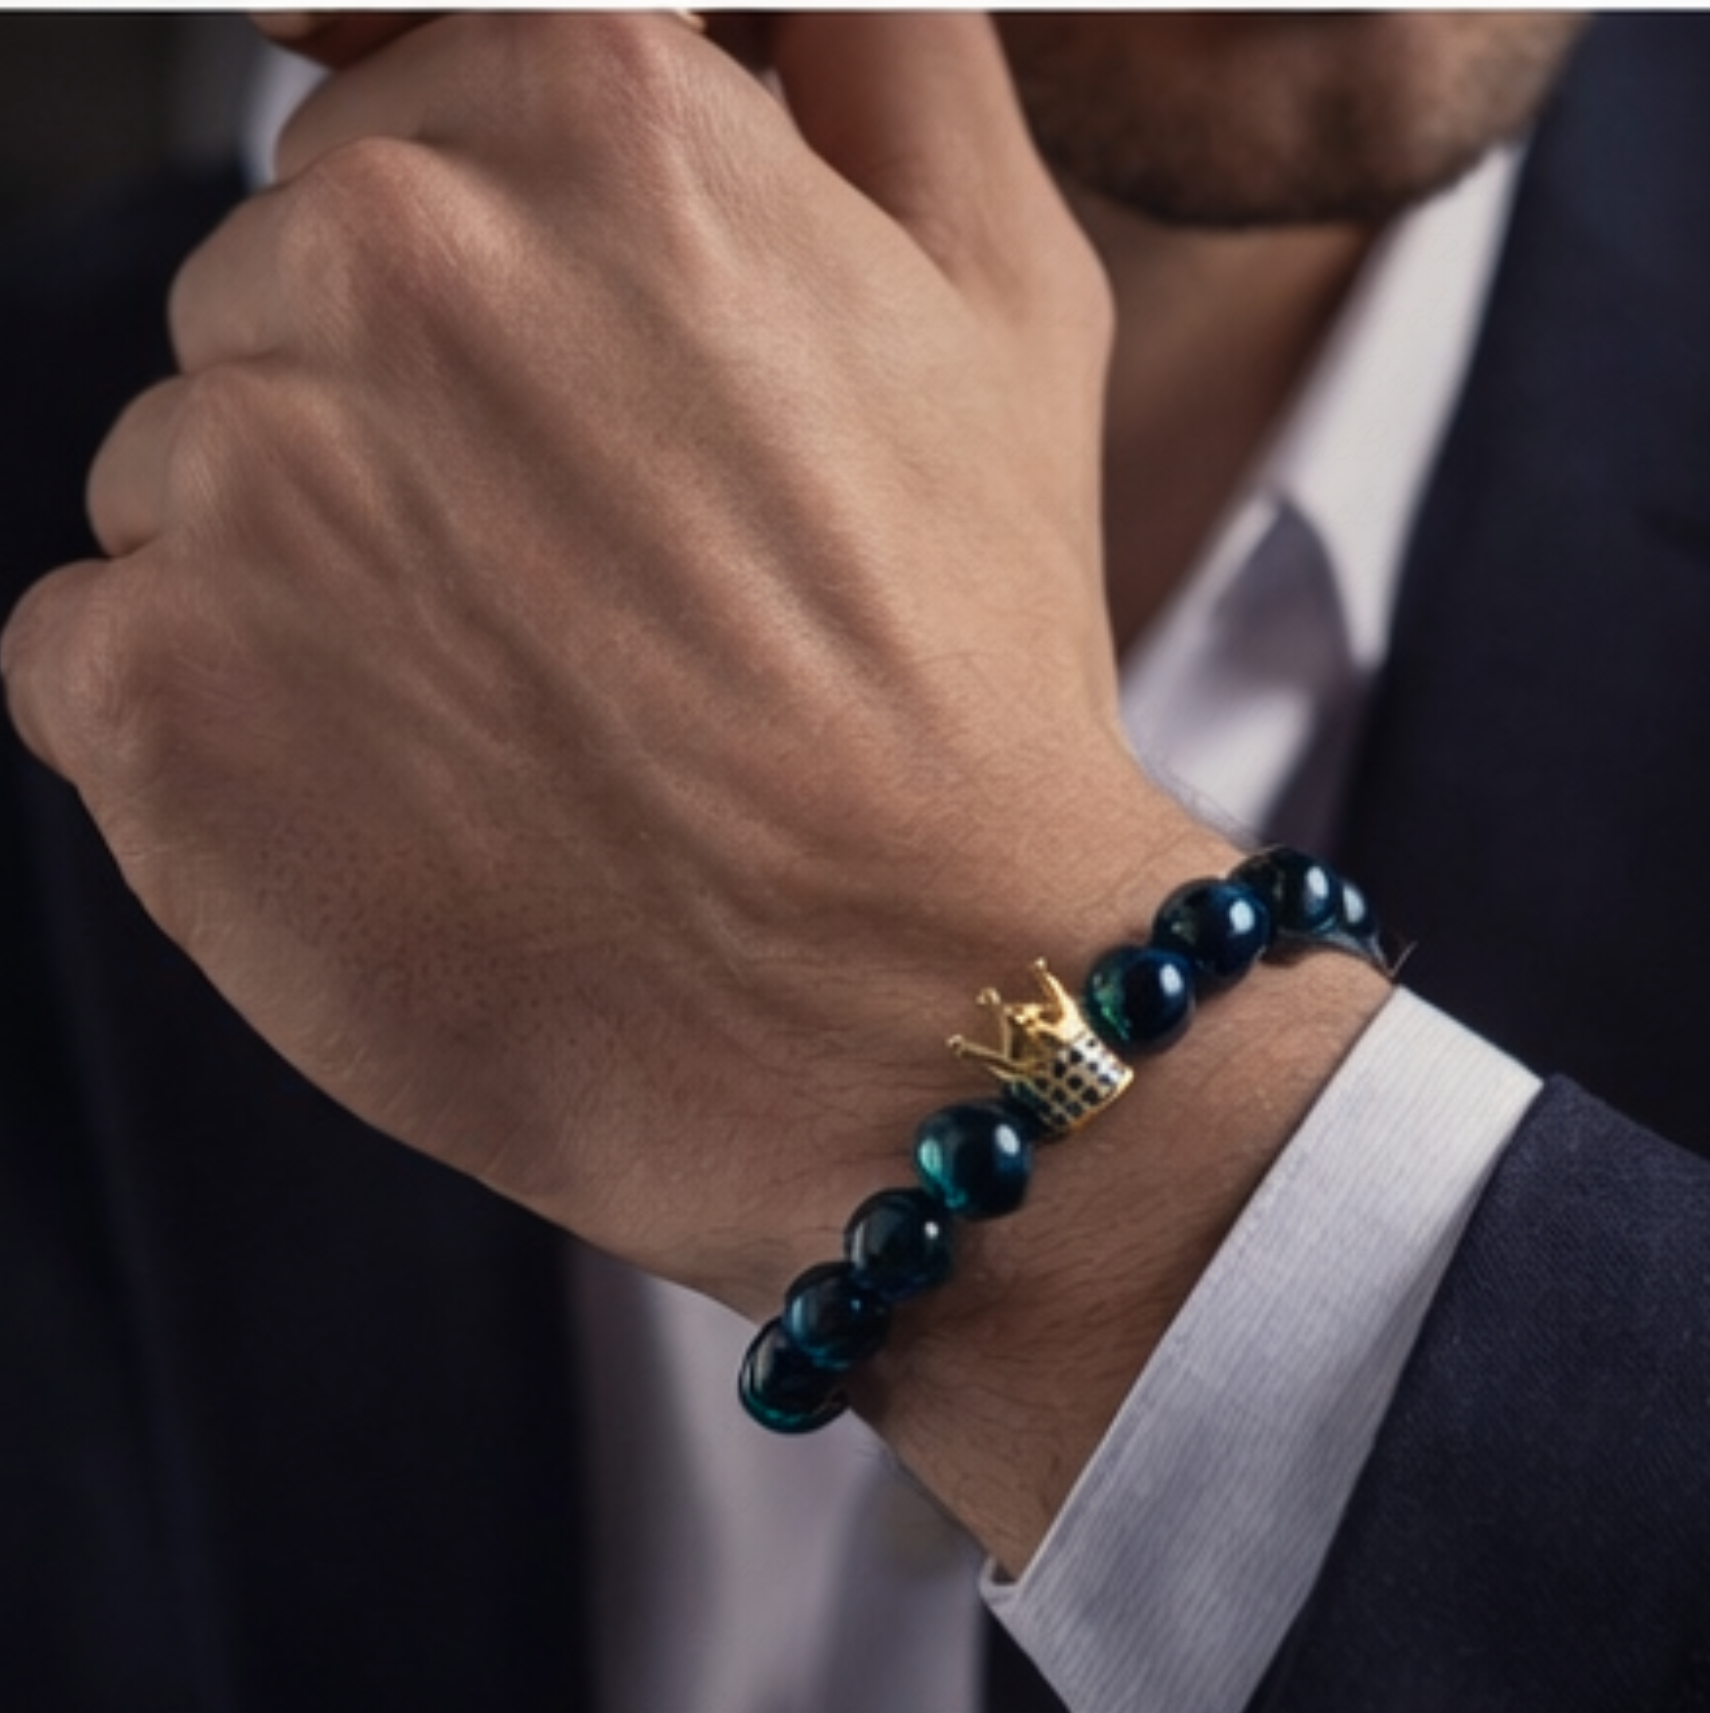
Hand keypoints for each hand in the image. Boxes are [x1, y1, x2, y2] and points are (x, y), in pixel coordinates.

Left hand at [2, 13, 1219, 1310]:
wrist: (898, 1014)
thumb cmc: (962, 693)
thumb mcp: (1008, 309)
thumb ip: (874, 57)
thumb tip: (758, 2)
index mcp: (594, 118)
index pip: (409, 94)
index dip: (501, 266)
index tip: (558, 395)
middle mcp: (388, 255)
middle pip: (286, 286)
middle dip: (404, 416)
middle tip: (583, 594)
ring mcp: (243, 475)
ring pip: (190, 466)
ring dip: (315, 574)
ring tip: (516, 716)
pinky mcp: (145, 691)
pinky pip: (102, 641)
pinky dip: (218, 717)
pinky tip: (405, 794)